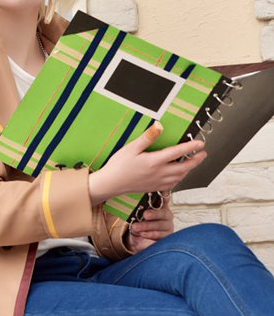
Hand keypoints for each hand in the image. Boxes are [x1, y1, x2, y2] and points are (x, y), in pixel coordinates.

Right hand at [89, 122, 206, 205]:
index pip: (178, 153)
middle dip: (196, 161)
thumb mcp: (131, 147)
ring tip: (193, 162)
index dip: (191, 147)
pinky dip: (179, 179)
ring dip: (189, 170)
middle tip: (203, 154)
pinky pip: (172, 185)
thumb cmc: (119, 165)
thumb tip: (159, 126)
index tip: (200, 143)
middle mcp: (158, 173)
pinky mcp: (154, 188)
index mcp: (154, 162)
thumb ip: (147, 137)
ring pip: (180, 177)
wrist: (111, 183)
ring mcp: (157, 182)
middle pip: (184, 168)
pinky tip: (178, 175)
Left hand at [125, 195, 173, 253]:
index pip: (165, 198)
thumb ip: (140, 206)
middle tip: (145, 215)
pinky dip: (150, 234)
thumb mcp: (139, 211)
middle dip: (154, 214)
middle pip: (163, 213)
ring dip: (147, 226)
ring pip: (160, 225)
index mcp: (161, 205)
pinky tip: (142, 233)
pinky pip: (160, 235)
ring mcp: (168, 225)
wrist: (140, 234)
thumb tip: (133, 197)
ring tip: (136, 227)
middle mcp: (167, 214)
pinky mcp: (167, 236)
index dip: (164, 195)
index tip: (163, 192)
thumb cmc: (141, 219)